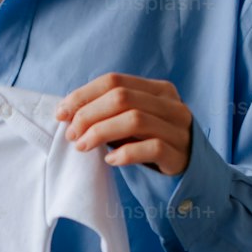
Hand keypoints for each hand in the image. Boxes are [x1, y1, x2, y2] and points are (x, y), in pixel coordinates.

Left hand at [55, 72, 192, 175]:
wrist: (189, 171)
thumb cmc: (152, 144)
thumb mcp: (133, 123)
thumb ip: (110, 113)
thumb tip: (68, 113)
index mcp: (159, 90)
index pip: (115, 81)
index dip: (84, 95)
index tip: (61, 113)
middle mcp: (171, 104)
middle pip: (122, 98)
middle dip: (89, 114)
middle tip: (71, 134)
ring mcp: (178, 129)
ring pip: (135, 119)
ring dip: (101, 132)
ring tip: (83, 146)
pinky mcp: (180, 154)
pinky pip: (151, 148)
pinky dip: (126, 153)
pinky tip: (110, 160)